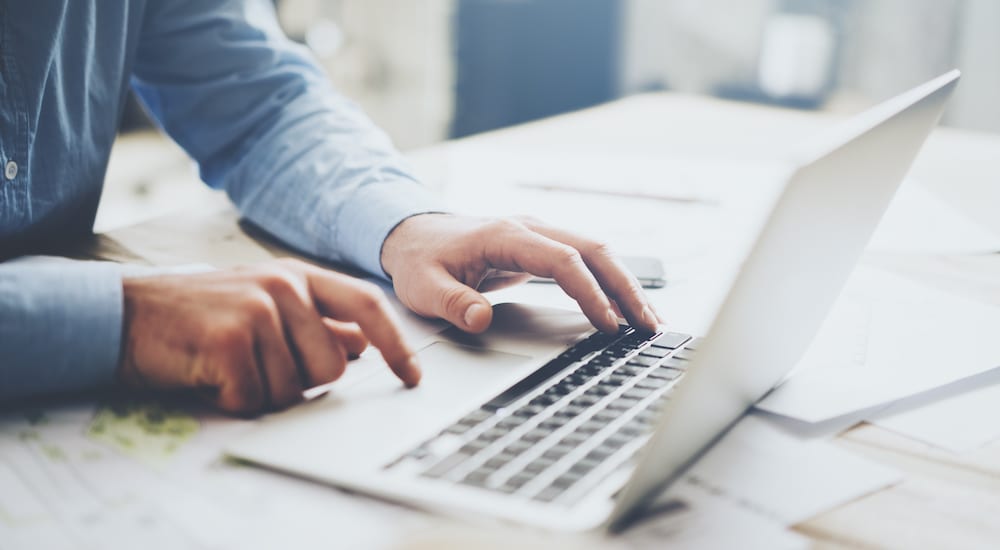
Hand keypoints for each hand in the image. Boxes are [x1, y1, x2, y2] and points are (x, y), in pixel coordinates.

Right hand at [118, 259, 419, 414]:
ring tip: (228, 367)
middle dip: (299, 381)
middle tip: (258, 367)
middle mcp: (284, 285)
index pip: (367, 306)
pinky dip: (233, 401)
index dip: (396, 343)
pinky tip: (210, 375)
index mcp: (298, 276)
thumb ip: (314, 321)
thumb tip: (361, 343)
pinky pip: (256, 398)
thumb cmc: (197, 315)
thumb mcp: (263, 305)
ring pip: (294, 388)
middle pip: (332, 365)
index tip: (412, 375)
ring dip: (261, 392)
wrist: (123, 314)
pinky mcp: (231, 337)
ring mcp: (258, 308)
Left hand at [381, 214, 660, 333]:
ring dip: (626, 284)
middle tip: (650, 325)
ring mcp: (540, 234)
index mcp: (506, 235)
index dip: (589, 292)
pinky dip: (610, 282)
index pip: (562, 261)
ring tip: (650, 321)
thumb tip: (480, 318)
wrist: (413, 234)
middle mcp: (531, 228)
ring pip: (597, 252)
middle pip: (594, 250)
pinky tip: (625, 306)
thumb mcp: (423, 287)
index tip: (608, 324)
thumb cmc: (420, 260)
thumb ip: (452, 303)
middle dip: (626, 288)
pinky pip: (586, 260)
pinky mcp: (543, 246)